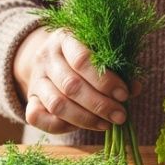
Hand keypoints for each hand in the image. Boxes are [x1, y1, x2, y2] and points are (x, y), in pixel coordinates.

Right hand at [13, 27, 136, 133]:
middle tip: (120, 116)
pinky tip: (81, 126)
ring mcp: (36, 79)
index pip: (82, 59)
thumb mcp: (101, 54)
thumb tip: (135, 88)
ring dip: (85, 119)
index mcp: (65, 38)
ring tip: (107, 124)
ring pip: (57, 104)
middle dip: (99, 104)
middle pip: (71, 85)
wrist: (52, 58)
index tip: (124, 94)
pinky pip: (36, 118)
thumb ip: (119, 69)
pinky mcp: (29, 99)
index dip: (105, 81)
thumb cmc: (86, 56)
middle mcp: (46, 57)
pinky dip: (60, 126)